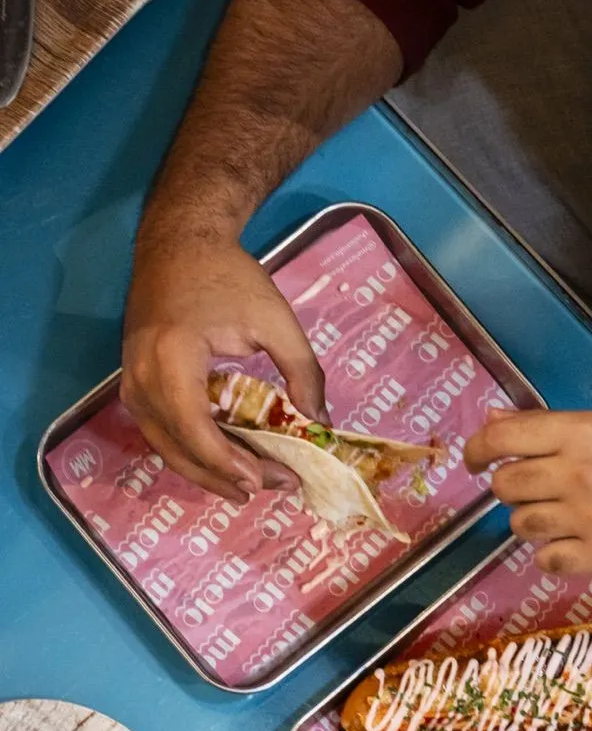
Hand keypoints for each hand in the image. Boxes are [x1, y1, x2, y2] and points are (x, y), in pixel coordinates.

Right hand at [122, 234, 326, 502]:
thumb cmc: (227, 276)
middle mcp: (141, 377)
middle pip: (177, 447)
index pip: (194, 428)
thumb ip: (302, 370)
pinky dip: (191, 452)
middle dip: (224, 476)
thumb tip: (321, 422)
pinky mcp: (134, 383)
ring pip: (165, 446)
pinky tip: (225, 462)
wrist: (179, 243)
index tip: (264, 479)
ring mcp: (131, 382)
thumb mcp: (275, 319)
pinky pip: (160, 431)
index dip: (228, 462)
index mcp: (172, 358)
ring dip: (207, 471)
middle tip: (273, 487)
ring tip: (250, 485)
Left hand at [464, 411, 591, 583]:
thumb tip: (498, 418)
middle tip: (536, 493)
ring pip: (523, 525)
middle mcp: (581, 472)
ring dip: (535, 523)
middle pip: (507, 485)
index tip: (474, 460)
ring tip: (567, 519)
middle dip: (513, 490)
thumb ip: (559, 428)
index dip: (478, 449)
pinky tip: (580, 545)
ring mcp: (590, 518)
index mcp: (586, 431)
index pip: (504, 437)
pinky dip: (555, 556)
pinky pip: (548, 561)